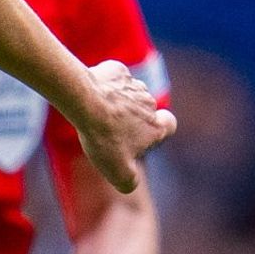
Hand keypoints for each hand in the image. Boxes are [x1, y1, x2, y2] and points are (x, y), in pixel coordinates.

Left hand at [70, 59, 175, 194]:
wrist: (85, 103)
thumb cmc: (104, 137)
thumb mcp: (118, 172)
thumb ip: (129, 182)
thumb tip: (130, 183)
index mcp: (156, 126)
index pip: (170, 125)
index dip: (157, 132)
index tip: (141, 137)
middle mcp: (149, 103)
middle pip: (144, 111)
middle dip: (130, 119)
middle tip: (108, 130)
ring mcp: (133, 85)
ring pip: (128, 94)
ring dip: (117, 102)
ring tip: (96, 113)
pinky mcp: (116, 71)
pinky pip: (113, 78)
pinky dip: (105, 85)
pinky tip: (92, 94)